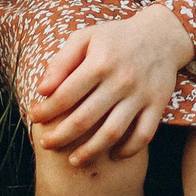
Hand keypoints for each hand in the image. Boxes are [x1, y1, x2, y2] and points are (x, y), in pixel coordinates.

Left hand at [28, 2, 194, 165]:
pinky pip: (143, 136)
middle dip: (61, 136)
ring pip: (112, 133)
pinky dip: (128, 150)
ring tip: (74, 161)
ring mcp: (141, 95)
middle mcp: (121, 80)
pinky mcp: (158, 105)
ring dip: (90, 151)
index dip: (46, 110)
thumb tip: (41, 90)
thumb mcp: (86, 37)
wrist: (162, 35)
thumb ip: (62, 62)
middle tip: (47, 144)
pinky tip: (112, 155)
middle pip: (85, 119)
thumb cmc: (116, 38)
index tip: (34, 117)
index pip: (65, 95)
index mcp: (100, 62)